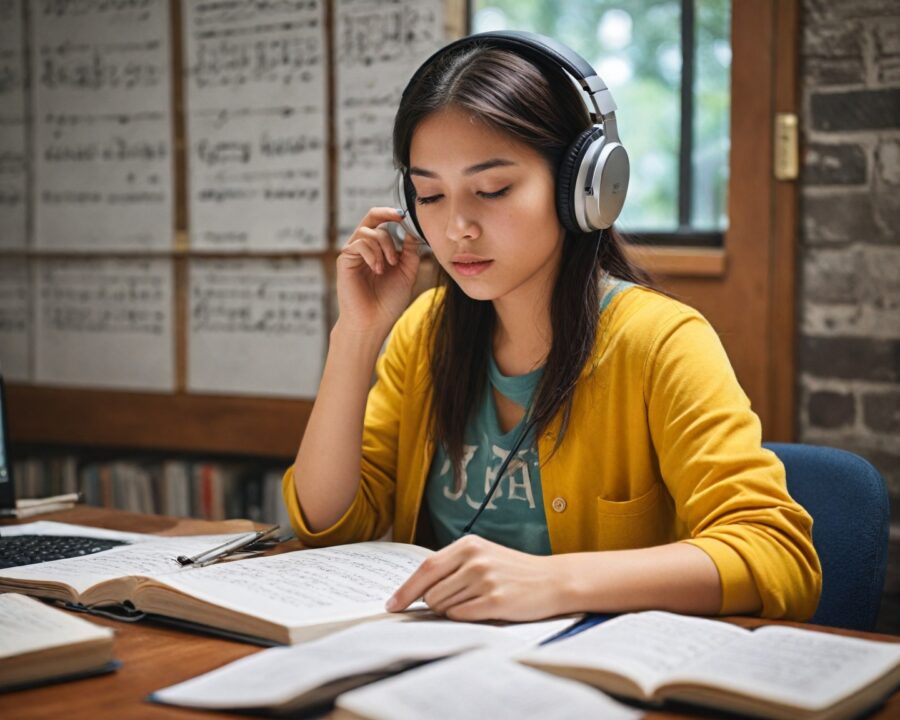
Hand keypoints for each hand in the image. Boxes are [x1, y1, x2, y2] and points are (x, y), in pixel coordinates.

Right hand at [336, 207, 420, 336]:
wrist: (373, 322)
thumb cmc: (389, 302)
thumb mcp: (407, 273)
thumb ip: (410, 252)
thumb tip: (412, 230)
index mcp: (379, 250)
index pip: (384, 224)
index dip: (394, 216)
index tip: (407, 217)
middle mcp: (365, 249)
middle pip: (371, 218)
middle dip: (386, 213)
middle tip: (399, 217)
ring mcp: (354, 254)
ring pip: (369, 231)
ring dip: (384, 245)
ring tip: (390, 265)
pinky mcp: (345, 260)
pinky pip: (360, 243)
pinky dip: (373, 253)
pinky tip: (378, 269)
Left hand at [385, 535, 563, 621]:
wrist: (553, 580)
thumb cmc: (514, 571)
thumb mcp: (482, 556)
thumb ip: (451, 567)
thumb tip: (416, 592)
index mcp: (468, 545)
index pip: (425, 569)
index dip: (405, 590)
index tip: (392, 605)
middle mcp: (475, 559)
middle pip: (430, 593)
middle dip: (434, 604)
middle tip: (457, 601)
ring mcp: (485, 580)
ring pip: (443, 607)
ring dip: (452, 611)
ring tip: (477, 601)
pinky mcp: (495, 601)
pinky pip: (461, 617)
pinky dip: (465, 618)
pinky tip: (483, 609)